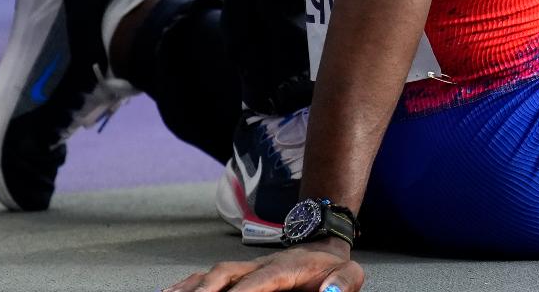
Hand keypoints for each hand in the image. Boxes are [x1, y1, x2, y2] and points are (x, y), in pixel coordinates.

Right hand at [162, 243, 362, 291]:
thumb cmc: (333, 268)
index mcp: (285, 268)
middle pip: (226, 273)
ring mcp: (247, 267)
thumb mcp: (350, 274)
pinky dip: (188, 284)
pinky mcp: (239, 273)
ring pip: (212, 274)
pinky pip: (209, 277)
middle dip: (206, 290)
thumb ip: (343, 282)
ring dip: (191, 287)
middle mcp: (260, 265)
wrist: (324, 249)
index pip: (259, 281)